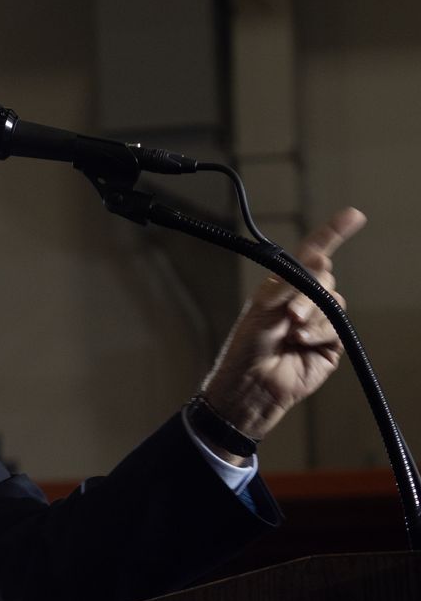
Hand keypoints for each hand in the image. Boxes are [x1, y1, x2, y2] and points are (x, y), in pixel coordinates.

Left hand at [200, 208, 366, 451]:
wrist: (251, 385)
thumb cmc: (247, 347)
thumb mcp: (264, 309)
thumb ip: (291, 284)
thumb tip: (319, 259)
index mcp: (283, 287)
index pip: (310, 255)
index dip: (332, 234)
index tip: (354, 215)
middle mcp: (302, 300)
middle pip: (324, 278)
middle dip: (310, 292)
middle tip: (289, 314)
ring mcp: (318, 322)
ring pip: (333, 303)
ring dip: (313, 315)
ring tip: (291, 331)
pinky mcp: (330, 343)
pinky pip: (336, 327)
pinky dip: (319, 333)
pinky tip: (301, 344)